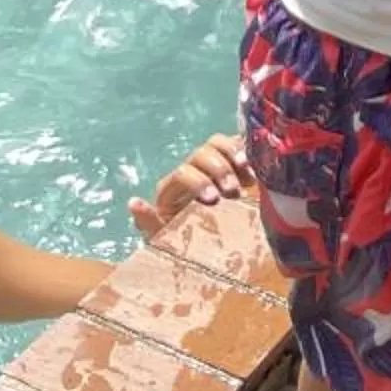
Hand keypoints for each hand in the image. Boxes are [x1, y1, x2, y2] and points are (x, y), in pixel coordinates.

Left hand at [130, 132, 253, 238]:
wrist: (204, 246)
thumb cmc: (179, 243)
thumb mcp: (162, 237)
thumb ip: (148, 222)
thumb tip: (133, 202)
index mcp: (173, 186)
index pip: (183, 172)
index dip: (198, 181)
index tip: (214, 200)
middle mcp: (192, 169)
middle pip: (202, 153)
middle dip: (219, 170)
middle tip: (232, 192)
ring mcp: (213, 164)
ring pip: (219, 143)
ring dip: (234, 156)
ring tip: (249, 176)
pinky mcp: (232, 164)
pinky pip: (239, 146)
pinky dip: (247, 153)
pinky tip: (257, 169)